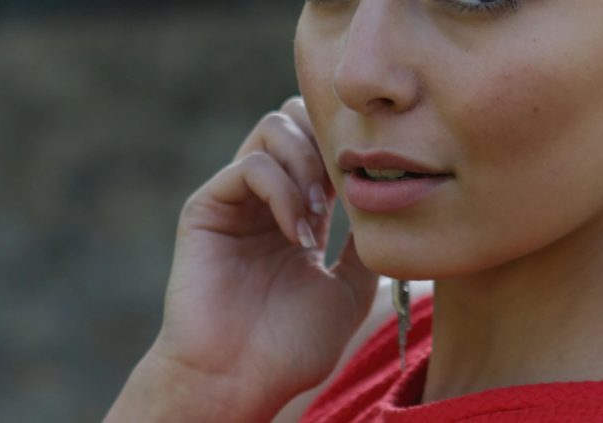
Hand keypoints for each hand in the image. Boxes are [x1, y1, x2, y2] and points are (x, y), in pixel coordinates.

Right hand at [108, 96, 378, 421]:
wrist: (240, 379)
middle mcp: (264, 196)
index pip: (323, 144)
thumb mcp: (349, 289)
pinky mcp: (207, 207)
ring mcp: (234, 198)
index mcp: (297, 211)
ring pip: (275, 128)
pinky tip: (298, 232)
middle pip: (297, 118)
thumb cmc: (290, 346)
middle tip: (345, 192)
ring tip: (320, 216)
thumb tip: (395, 203)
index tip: (374, 186)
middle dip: (329, 143)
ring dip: (309, 164)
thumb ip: (365, 243)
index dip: (352, 150)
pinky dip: (283, 190)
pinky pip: (252, 166)